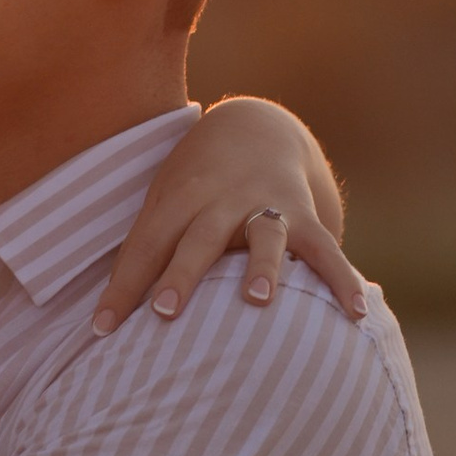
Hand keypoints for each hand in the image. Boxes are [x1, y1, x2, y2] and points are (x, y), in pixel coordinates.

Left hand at [95, 99, 365, 332]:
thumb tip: (103, 320)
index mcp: (179, 199)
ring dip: (260, 268)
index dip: (121, 287)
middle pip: (198, 238)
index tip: (100, 330)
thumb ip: (147, 252)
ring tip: (258, 302)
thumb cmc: (197, 185)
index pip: (144, 245)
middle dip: (181, 273)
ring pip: (263, 237)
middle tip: (164, 312)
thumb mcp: (166, 203)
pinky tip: (355, 312)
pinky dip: (341, 279)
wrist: (258, 125)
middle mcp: (221, 200)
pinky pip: (325, 250)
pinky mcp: (305, 215)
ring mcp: (266, 206)